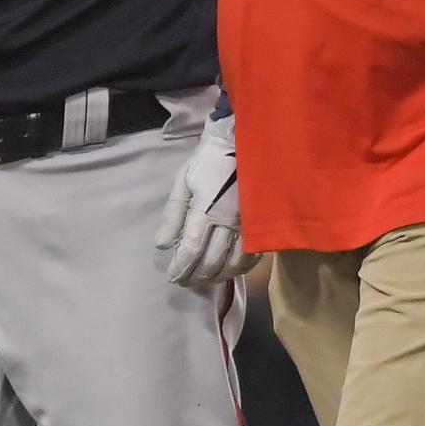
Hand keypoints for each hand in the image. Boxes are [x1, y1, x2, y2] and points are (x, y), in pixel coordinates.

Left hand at [155, 110, 243, 289]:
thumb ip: (173, 214)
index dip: (180, 268)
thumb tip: (162, 245)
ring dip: (216, 277)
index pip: (191, 249)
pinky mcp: (262, 225)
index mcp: (205, 209)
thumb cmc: (209, 161)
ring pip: (233, 264)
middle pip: (211, 261)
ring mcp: (249, 225)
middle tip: (184, 282)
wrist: (243, 143)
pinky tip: (228, 271)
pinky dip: (239, 269)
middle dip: (195, 276)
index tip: (172, 277)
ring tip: (203, 280)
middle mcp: (228, 221)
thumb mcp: (183, 181)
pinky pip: (253, 256)